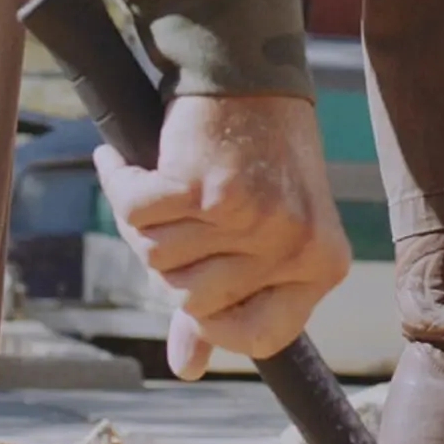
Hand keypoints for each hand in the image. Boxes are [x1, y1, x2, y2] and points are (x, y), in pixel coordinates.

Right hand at [91, 94, 349, 380]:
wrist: (252, 74)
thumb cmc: (260, 160)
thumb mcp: (264, 237)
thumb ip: (226, 306)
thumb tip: (185, 368)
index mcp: (321, 266)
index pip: (262, 338)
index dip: (218, 325)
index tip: (199, 297)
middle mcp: (292, 247)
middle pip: (192, 298)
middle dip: (169, 262)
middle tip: (176, 216)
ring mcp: (252, 218)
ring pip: (158, 258)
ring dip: (144, 222)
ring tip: (164, 184)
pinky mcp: (205, 187)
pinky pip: (136, 215)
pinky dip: (121, 183)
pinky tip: (125, 164)